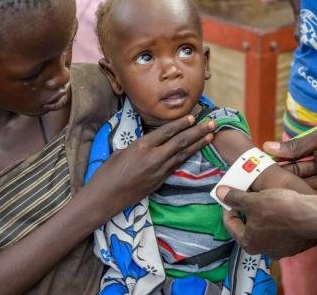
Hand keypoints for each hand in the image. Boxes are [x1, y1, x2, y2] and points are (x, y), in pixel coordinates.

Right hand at [88, 115, 215, 216]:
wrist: (104, 198)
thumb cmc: (106, 173)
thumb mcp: (120, 152)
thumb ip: (139, 145)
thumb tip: (150, 141)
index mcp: (141, 147)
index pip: (167, 132)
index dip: (182, 124)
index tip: (194, 117)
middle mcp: (153, 158)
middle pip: (180, 142)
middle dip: (198, 131)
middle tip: (212, 123)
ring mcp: (159, 172)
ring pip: (183, 155)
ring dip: (198, 144)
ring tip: (211, 135)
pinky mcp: (160, 182)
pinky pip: (177, 166)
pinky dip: (188, 157)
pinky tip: (196, 151)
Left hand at [218, 187, 316, 258]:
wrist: (314, 216)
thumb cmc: (280, 209)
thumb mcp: (253, 200)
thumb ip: (234, 198)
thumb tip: (219, 193)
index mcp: (249, 243)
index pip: (230, 224)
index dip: (227, 207)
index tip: (229, 195)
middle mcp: (263, 251)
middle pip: (247, 228)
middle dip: (244, 211)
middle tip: (245, 195)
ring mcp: (280, 249)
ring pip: (263, 229)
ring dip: (260, 215)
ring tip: (262, 199)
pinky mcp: (294, 245)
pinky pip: (278, 230)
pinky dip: (275, 219)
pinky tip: (278, 207)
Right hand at [264, 121, 316, 199]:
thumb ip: (296, 147)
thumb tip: (268, 146)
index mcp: (315, 146)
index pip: (292, 155)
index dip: (277, 160)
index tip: (259, 166)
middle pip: (297, 171)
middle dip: (282, 176)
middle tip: (263, 184)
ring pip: (306, 184)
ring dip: (293, 188)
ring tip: (273, 194)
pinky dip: (307, 198)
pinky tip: (292, 201)